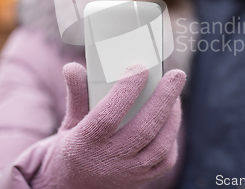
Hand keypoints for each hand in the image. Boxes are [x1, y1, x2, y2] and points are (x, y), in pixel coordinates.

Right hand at [31, 63, 185, 188]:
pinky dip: (172, 136)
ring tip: (175, 93)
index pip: (107, 116)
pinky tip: (171, 117)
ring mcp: (129, 174)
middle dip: (163, 98)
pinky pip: (166, 160)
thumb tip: (73, 66)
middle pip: (143, 129)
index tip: (139, 67)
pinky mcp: (143, 180)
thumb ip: (76, 95)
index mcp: (84, 145)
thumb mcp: (69, 124)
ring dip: (172, 116)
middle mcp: (108, 162)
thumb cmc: (74, 149)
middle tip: (176, 75)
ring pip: (160, 145)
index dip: (125, 91)